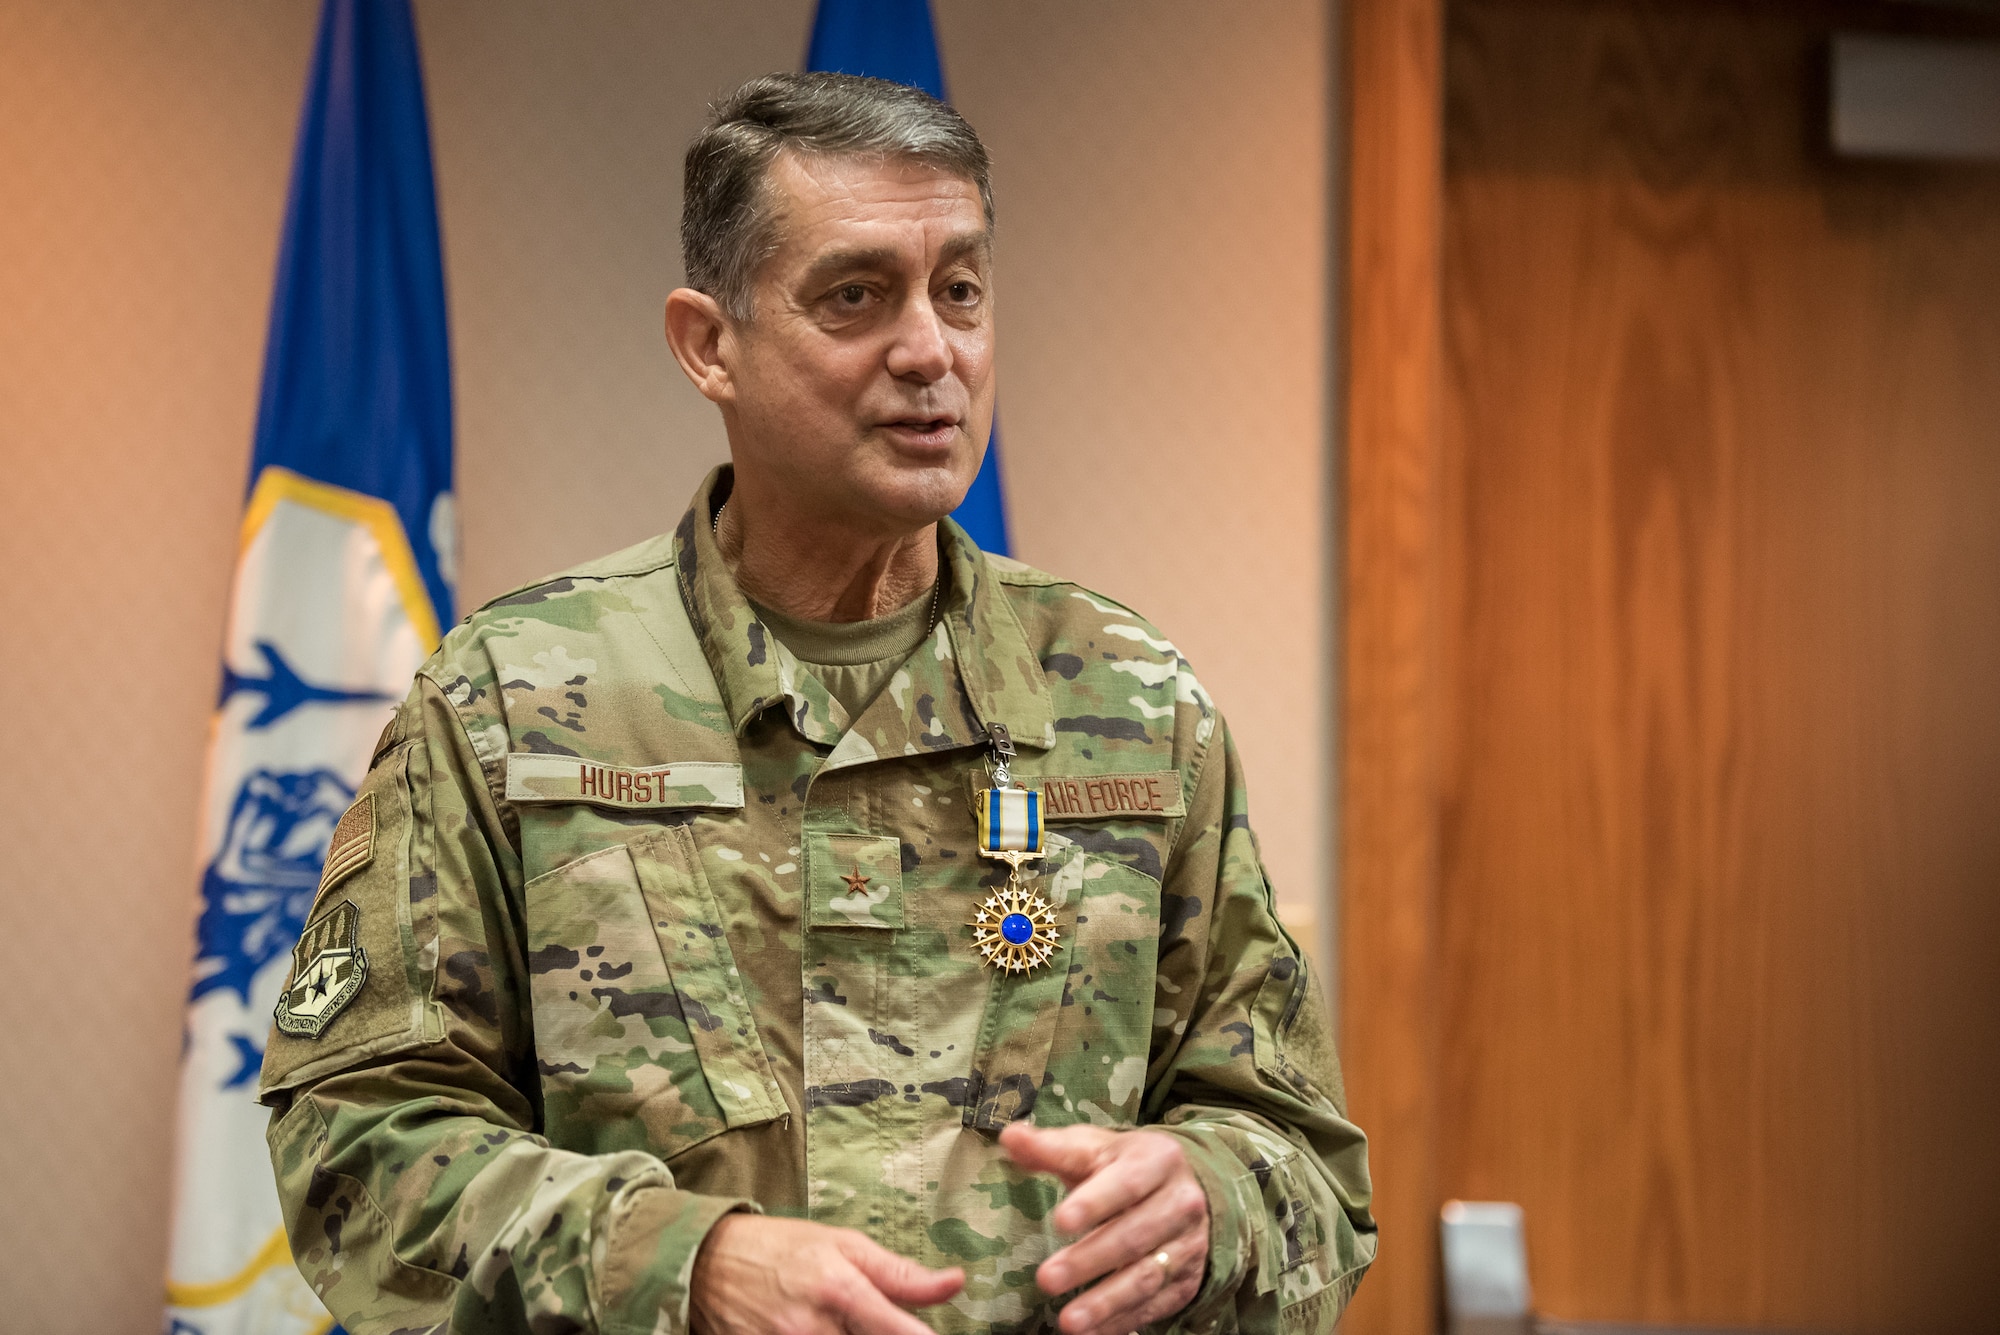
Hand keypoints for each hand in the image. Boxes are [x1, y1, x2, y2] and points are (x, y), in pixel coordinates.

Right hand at [688, 1213, 964, 1334]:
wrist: (706, 1264)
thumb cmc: (781, 1248)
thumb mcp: (843, 1244)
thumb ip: (900, 1272)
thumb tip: (955, 1282)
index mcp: (839, 1288)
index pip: (898, 1330)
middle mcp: (812, 1327)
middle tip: (879, 1321)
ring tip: (844, 1322)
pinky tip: (828, 1329)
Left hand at [1001, 1122, 1208, 1334]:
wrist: (1188, 1188)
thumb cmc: (1125, 1166)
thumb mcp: (1095, 1148)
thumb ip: (1052, 1147)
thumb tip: (1011, 1137)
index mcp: (1156, 1160)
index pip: (1126, 1183)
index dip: (1095, 1203)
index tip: (1060, 1221)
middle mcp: (1179, 1203)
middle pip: (1133, 1236)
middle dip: (1089, 1261)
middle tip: (1046, 1280)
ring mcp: (1187, 1245)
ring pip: (1146, 1277)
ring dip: (1106, 1302)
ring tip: (1068, 1322)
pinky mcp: (1185, 1280)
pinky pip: (1154, 1306)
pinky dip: (1122, 1322)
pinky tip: (1091, 1333)